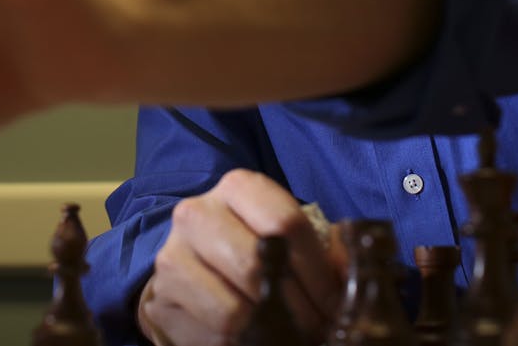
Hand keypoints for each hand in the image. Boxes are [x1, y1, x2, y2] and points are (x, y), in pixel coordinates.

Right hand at [138, 169, 339, 345]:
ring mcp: (172, 255)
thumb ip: (325, 249)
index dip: (317, 272)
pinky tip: (252, 338)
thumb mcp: (289, 237)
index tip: (334, 302)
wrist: (193, 267)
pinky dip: (239, 345)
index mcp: (238, 187)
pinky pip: (210, 335)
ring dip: (269, 332)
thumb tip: (357, 271)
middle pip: (256, 266)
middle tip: (315, 327)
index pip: (285, 224)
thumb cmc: (254, 247)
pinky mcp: (160, 298)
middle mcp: (198, 213)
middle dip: (297, 308)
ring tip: (287, 335)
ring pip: (233, 309)